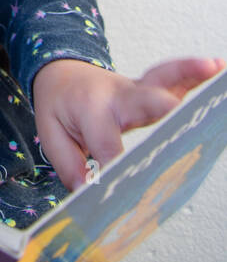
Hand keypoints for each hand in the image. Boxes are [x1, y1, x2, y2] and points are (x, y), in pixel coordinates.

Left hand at [31, 55, 225, 193]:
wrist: (61, 73)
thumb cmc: (59, 105)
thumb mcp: (51, 134)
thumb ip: (69, 166)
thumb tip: (88, 193)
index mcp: (91, 108)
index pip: (107, 144)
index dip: (114, 167)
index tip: (119, 190)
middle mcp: (118, 95)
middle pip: (141, 102)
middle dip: (159, 109)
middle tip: (177, 112)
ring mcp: (137, 89)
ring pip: (163, 79)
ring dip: (189, 74)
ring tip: (215, 70)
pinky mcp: (152, 87)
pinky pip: (175, 76)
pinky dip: (196, 72)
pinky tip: (218, 68)